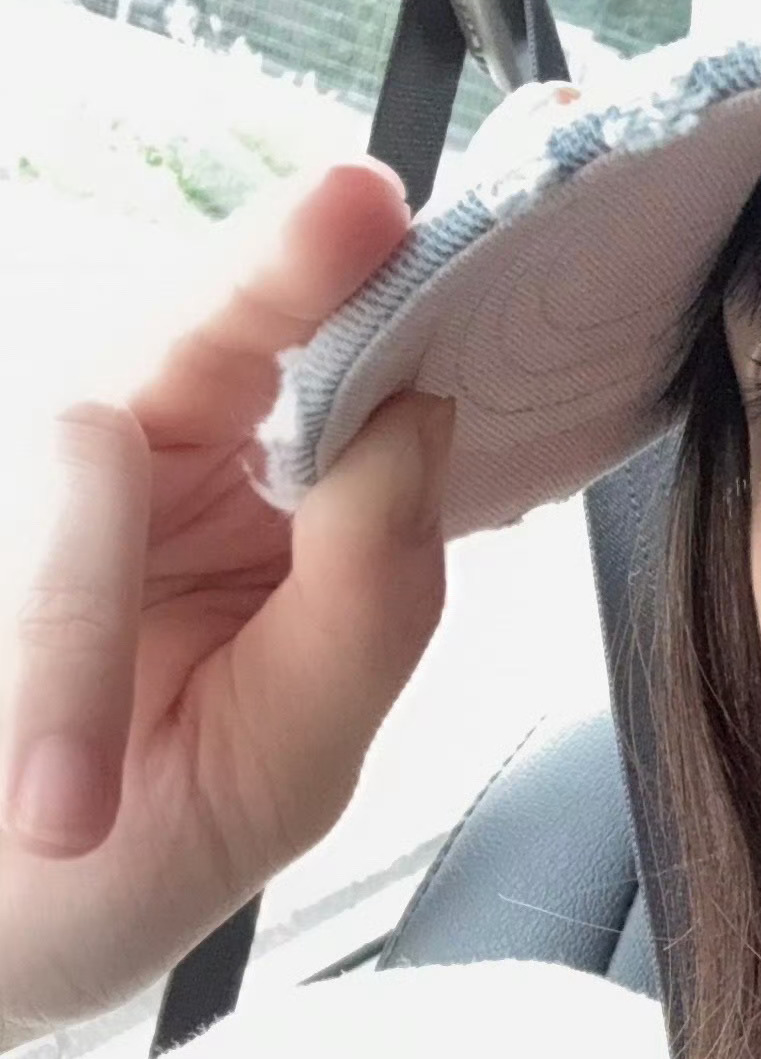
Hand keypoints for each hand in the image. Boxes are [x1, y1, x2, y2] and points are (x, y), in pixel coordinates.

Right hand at [0, 158, 452, 1041]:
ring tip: (84, 788)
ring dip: (83, 616)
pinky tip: (57, 800)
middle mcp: (156, 464)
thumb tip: (422, 424)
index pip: (338, 365)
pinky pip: (14, 545)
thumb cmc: (138, 856)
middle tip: (354, 203)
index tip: (412, 203)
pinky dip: (40, 677)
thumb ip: (370, 602)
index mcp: (270, 504)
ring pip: (79, 437)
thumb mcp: (291, 762)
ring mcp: (44, 493)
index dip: (379, 276)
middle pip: (209, 325)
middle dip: (278, 269)